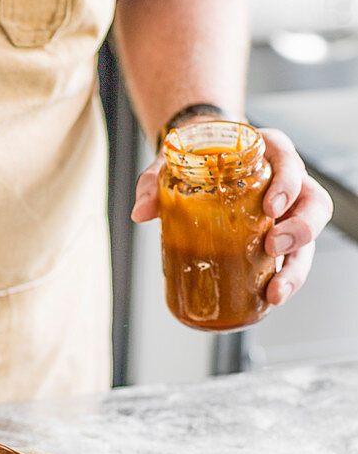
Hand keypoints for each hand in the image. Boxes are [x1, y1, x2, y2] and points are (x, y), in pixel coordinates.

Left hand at [132, 126, 333, 305]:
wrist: (202, 161)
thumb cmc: (197, 158)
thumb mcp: (173, 162)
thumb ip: (154, 182)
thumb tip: (140, 212)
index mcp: (268, 154)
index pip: (289, 162)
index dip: (287, 184)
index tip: (271, 205)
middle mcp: (286, 184)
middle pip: (313, 203)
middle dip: (301, 229)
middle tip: (274, 247)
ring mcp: (287, 213)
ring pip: (309, 238)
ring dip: (296, 267)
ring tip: (275, 290)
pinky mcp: (279, 237)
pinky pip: (291, 259)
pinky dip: (283, 279)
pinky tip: (267, 298)